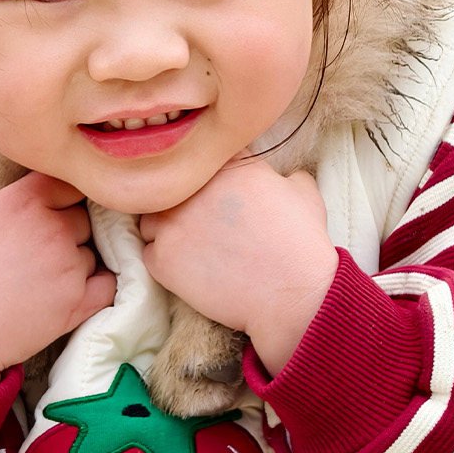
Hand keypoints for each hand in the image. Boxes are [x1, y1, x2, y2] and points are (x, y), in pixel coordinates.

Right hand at [0, 144, 115, 392]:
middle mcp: (55, 228)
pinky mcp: (78, 302)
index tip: (46, 209)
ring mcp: (70, 265)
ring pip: (93, 250)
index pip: (68, 181)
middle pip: (84, 216)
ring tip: (46, 274)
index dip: (60, 194)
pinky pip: (108, 283)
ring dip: (78, 259)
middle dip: (67, 228)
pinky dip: (98, 285)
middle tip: (40, 247)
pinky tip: (75, 290)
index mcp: (26, 200)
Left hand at [139, 157, 338, 373]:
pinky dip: (164, 260)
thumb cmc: (302, 243)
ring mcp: (173, 222)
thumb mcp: (305, 193)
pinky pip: (148, 252)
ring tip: (191, 246)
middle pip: (172, 187)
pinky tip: (188, 269)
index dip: (213, 177)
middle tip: (202, 221)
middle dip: (184, 201)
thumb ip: (285, 176)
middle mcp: (195, 188)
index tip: (221, 193)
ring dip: (166, 228)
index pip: (206, 160)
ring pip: (151, 218)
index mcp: (229, 165)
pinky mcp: (162, 258)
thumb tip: (280, 178)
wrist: (291, 292)